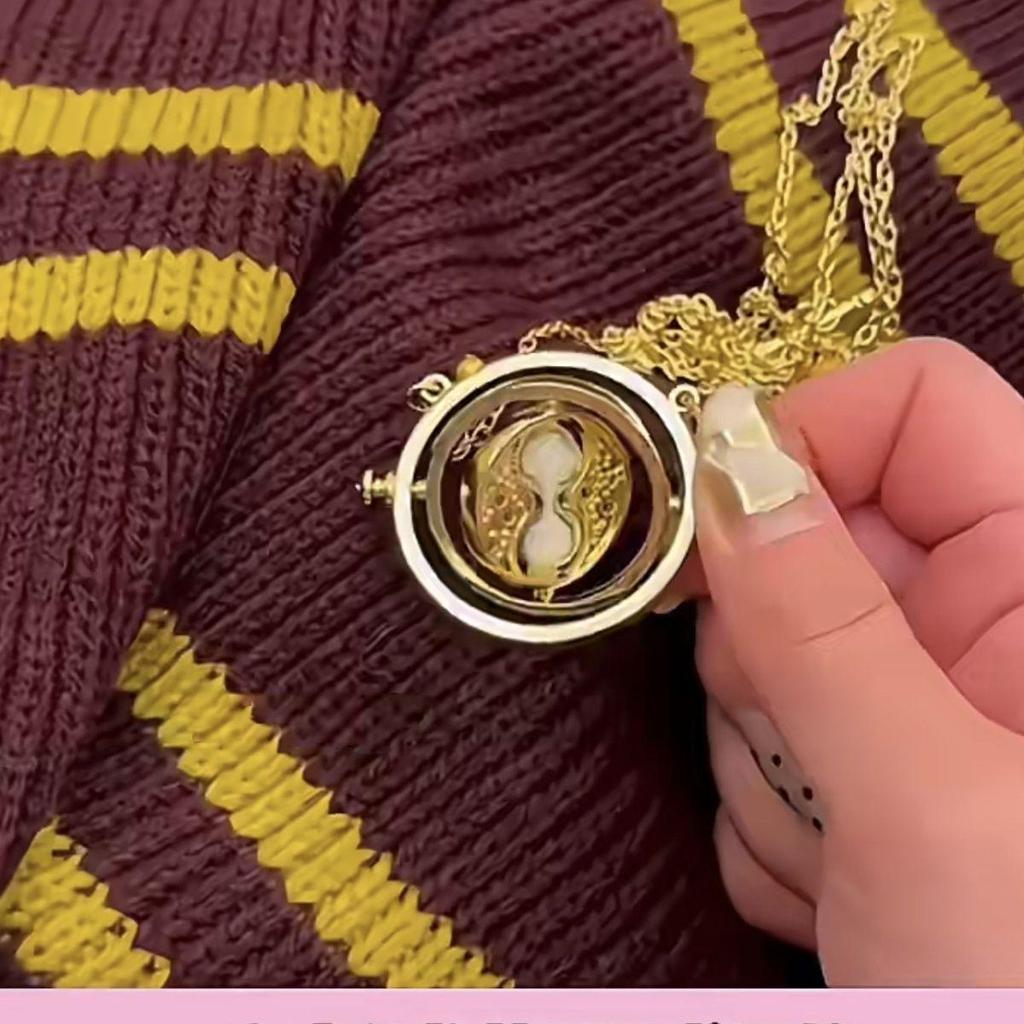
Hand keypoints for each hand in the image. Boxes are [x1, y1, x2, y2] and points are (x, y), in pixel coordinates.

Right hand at [660, 339, 1023, 985]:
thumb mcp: (932, 806)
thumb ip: (820, 624)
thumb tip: (724, 462)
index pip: (910, 407)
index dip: (799, 441)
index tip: (703, 530)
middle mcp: (980, 625)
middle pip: (800, 538)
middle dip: (762, 652)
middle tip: (797, 744)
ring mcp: (909, 699)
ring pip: (759, 654)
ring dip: (765, 762)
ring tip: (841, 860)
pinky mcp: (859, 764)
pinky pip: (753, 738)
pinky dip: (767, 819)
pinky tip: (832, 892)